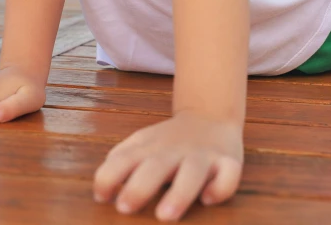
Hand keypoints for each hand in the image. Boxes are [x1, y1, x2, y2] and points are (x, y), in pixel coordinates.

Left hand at [93, 110, 243, 220]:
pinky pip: (228, 174)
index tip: (102, 196)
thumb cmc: (168, 142)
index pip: (124, 159)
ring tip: (165, 214)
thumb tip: (101, 192)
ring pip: (193, 171)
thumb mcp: (141, 143)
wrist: (210, 115)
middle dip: (140, 186)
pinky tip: (208, 198)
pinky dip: (220, 187)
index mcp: (150, 147)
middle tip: (124, 207)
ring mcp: (203, 155)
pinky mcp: (229, 161)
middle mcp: (175, 150)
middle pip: (156, 166)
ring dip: (179, 192)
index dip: (109, 176)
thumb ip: (120, 161)